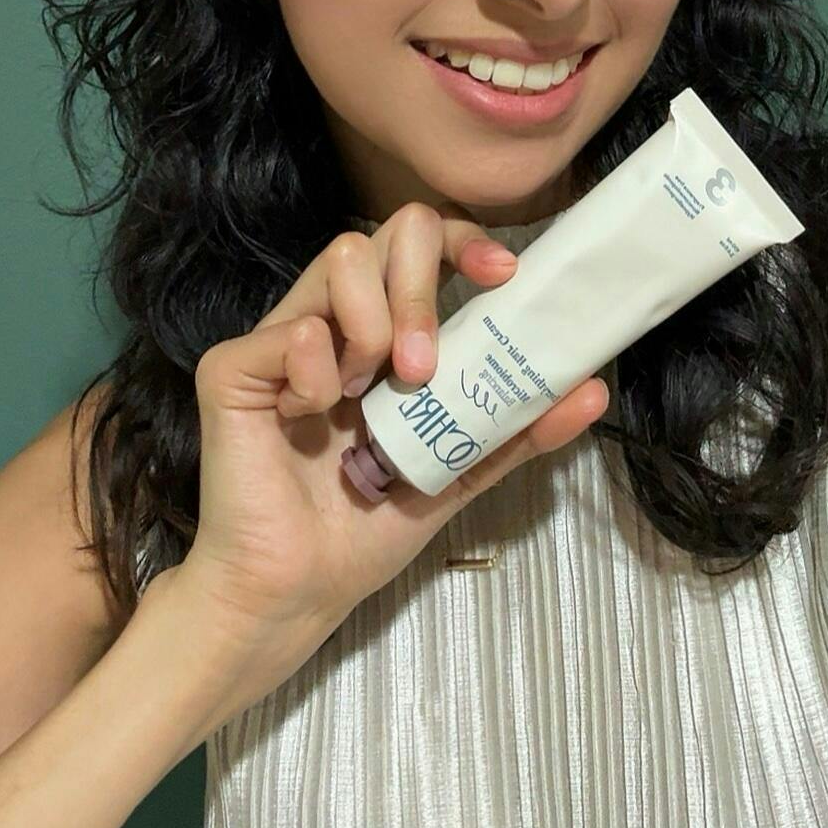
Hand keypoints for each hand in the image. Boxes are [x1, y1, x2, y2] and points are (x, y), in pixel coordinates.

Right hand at [157, 200, 608, 709]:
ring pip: (340, 258)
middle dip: (420, 287)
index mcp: (383, 333)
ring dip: (372, 323)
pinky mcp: (234, 368)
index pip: (422, 246)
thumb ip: (518, 427)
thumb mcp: (460, 471)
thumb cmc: (365, 530)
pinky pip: (291, 330)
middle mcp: (333, 321)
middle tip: (424, 366)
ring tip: (368, 392)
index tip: (504, 276)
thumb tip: (593, 389)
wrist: (298, 593)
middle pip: (385, 233)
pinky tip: (312, 417)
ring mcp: (281, 338)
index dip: (465, 241)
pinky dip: (316, 372)